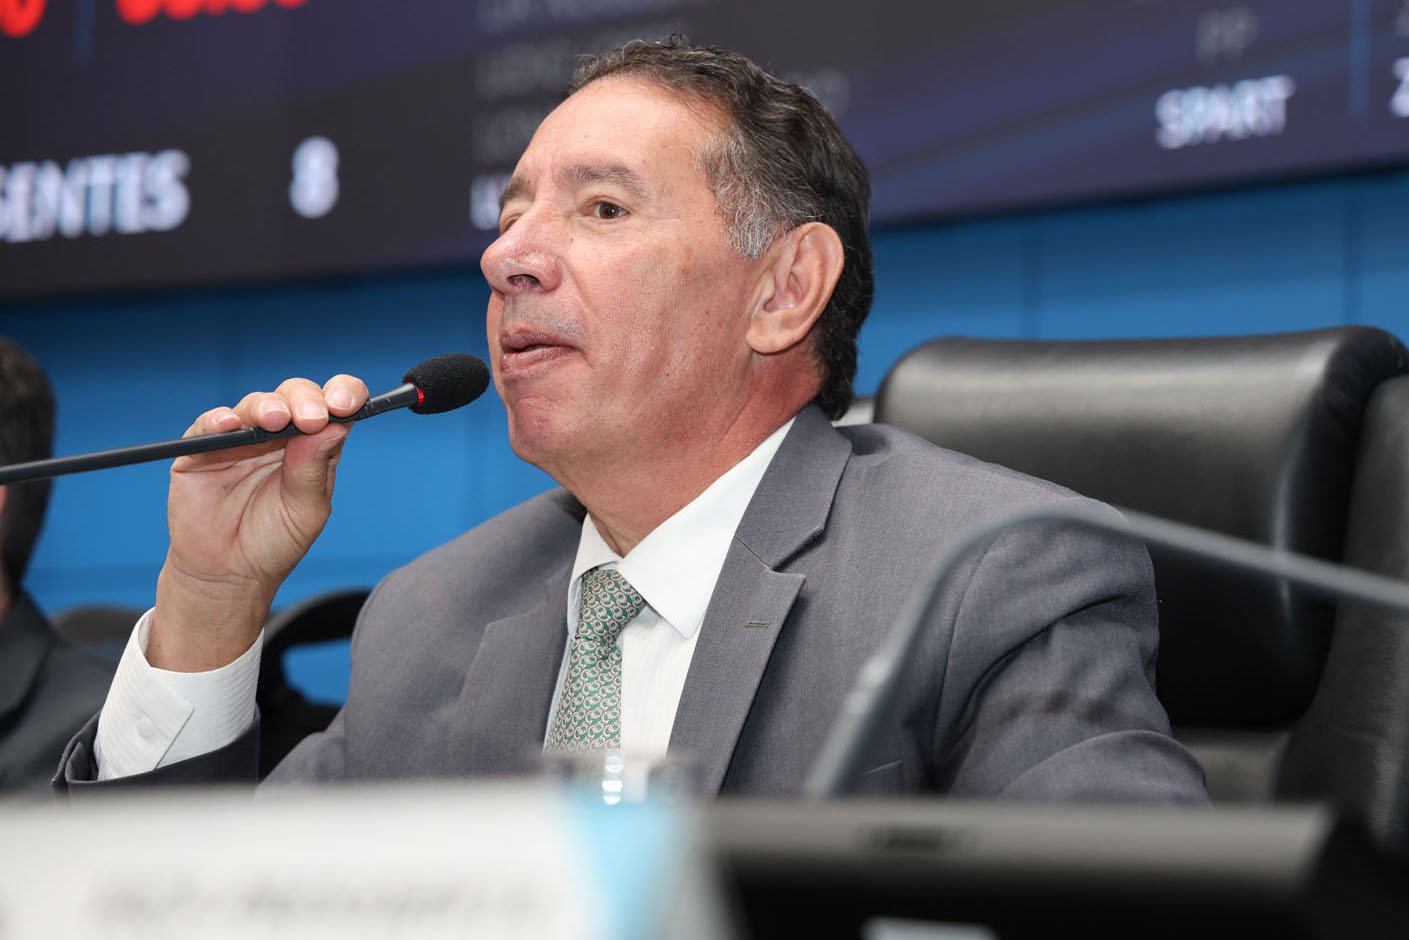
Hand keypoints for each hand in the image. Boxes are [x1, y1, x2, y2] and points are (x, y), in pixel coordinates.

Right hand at [147, 374, 368, 671]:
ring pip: (256, 405)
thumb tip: (335, 426)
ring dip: (267, 406)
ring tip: (275, 418)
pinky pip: (210, 423)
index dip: (343, 395)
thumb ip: (314, 469)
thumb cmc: (274, 541)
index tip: (347, 402)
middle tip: (311, 417)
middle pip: (296, 397)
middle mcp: (280, 435)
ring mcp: (241, 438)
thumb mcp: (306, 509)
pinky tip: (230, 424)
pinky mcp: (203, 448)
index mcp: (315, 445)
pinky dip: (220, 419)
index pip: (334, 407)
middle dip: (306, 400)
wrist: (229, 574)